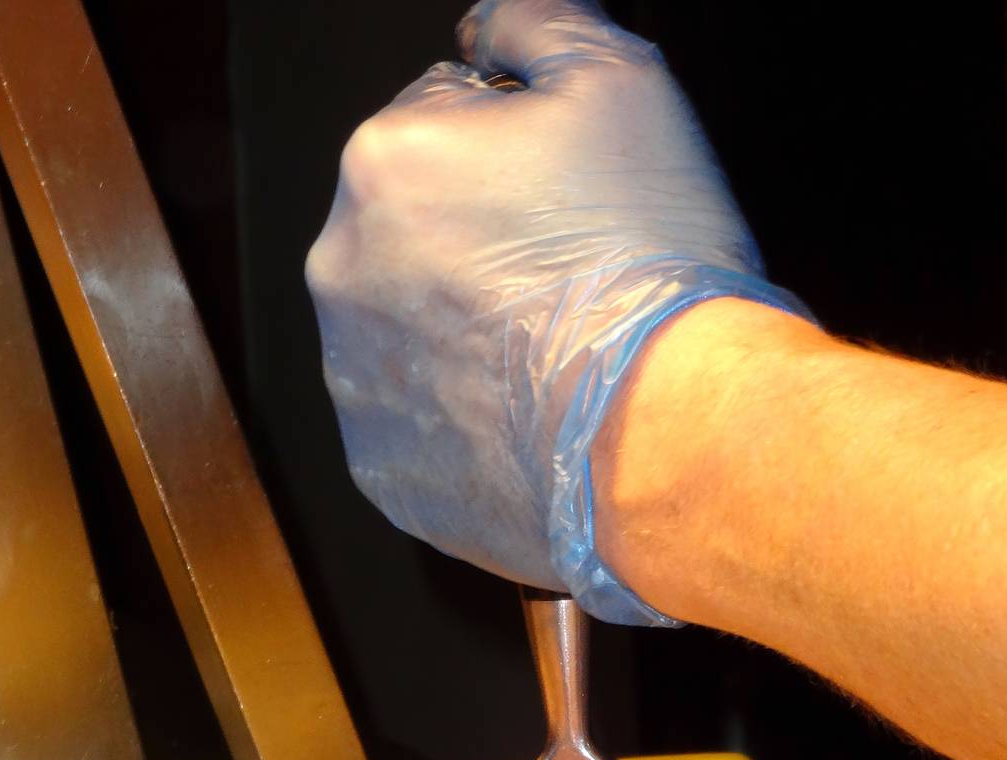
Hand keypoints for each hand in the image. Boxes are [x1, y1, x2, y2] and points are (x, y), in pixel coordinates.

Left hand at [307, 0, 812, 623]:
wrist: (663, 435)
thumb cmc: (646, 272)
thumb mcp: (621, 84)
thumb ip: (538, 23)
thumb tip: (494, 28)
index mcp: (384, 160)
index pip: (441, 121)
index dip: (518, 155)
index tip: (568, 204)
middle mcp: (342, 269)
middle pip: (415, 231)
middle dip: (480, 245)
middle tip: (566, 283)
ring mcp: (356, 380)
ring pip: (410, 330)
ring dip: (467, 332)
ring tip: (551, 355)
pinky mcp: (382, 468)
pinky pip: (418, 426)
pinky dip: (464, 420)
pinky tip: (528, 415)